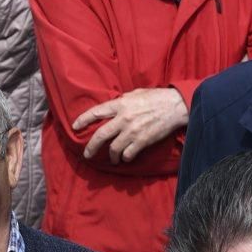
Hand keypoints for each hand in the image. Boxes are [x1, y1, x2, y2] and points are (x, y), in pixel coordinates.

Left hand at [73, 87, 187, 162]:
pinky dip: (125, 157)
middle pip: (101, 135)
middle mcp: (124, 118)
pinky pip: (128, 154)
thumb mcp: (136, 93)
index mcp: (121, 104)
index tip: (75, 126)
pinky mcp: (143, 141)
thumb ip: (123, 99)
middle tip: (87, 154)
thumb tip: (114, 104)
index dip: (83, 120)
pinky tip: (126, 157)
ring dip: (111, 156)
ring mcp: (133, 131)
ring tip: (112, 159)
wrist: (176, 106)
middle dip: (91, 147)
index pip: (96, 112)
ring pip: (114, 149)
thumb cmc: (157, 97)